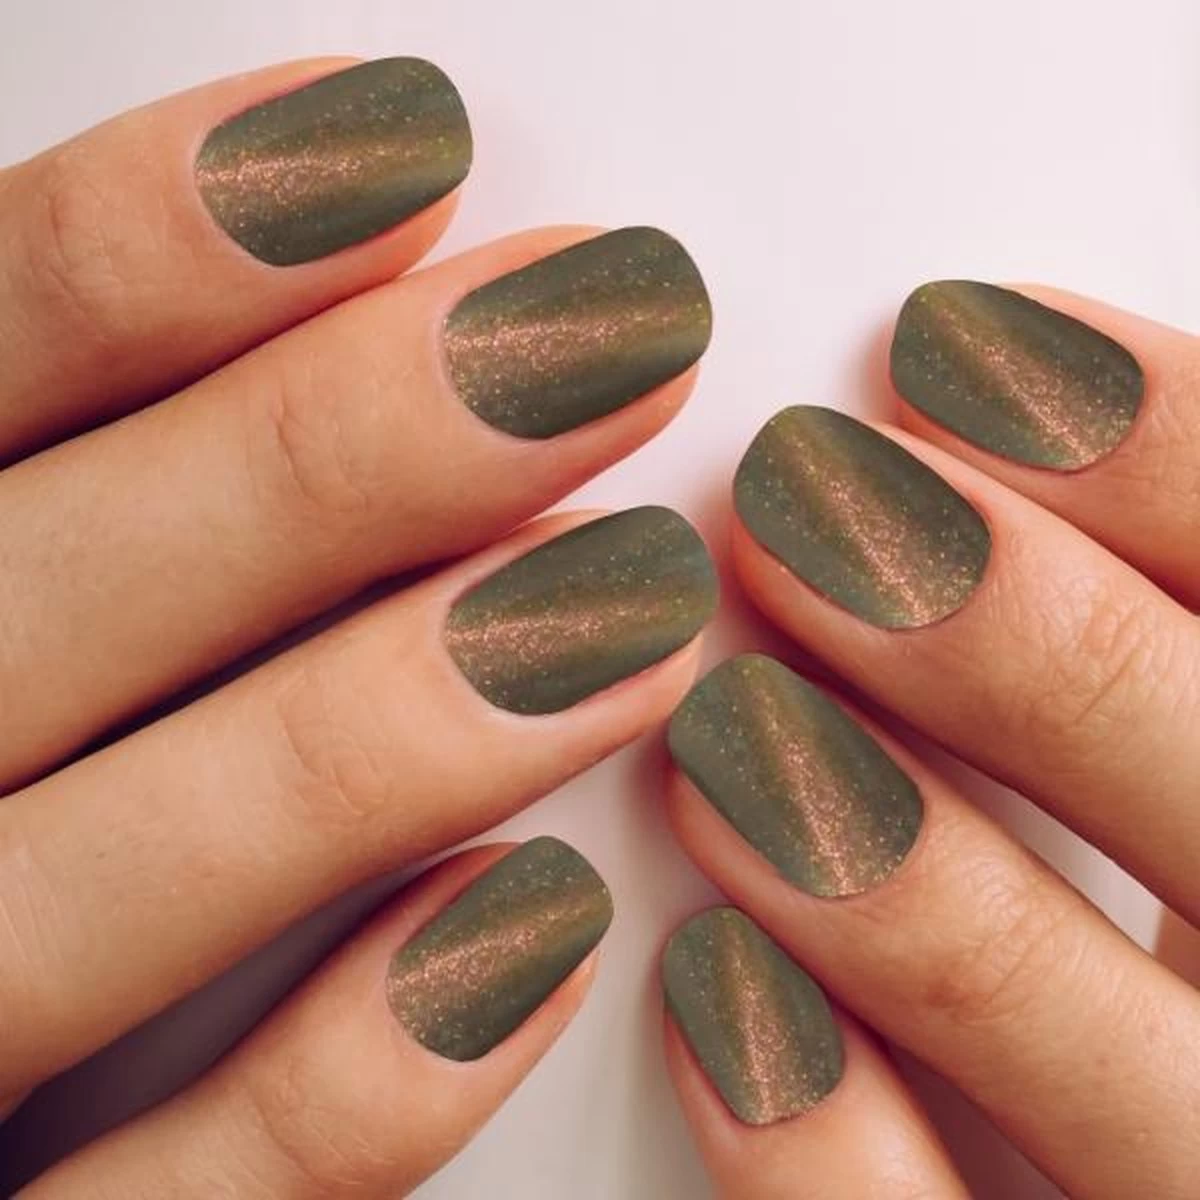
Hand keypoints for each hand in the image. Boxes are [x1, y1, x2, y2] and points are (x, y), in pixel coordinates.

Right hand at [0, 57, 717, 1195]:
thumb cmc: (6, 701)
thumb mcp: (20, 546)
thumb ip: (132, 459)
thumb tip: (396, 282)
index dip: (153, 242)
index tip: (401, 145)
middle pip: (39, 592)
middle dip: (328, 455)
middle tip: (611, 337)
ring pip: (88, 899)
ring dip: (373, 742)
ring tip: (637, 602)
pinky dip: (340, 1095)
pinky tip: (541, 935)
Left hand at [659, 283, 1199, 1196]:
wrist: (1110, 1116)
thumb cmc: (1152, 807)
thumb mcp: (1179, 695)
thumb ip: (1125, 601)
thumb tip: (975, 383)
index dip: (1174, 447)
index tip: (953, 347)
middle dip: (1036, 645)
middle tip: (807, 498)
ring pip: (1139, 1096)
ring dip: (916, 890)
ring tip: (727, 735)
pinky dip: (832, 1157)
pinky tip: (709, 993)